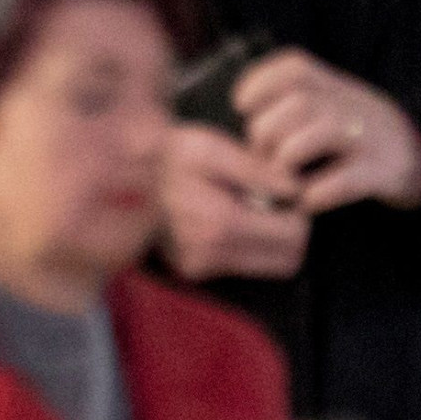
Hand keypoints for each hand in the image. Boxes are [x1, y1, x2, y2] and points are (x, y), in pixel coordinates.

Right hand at [161, 123, 310, 281]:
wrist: (120, 180)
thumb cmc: (169, 156)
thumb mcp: (210, 148)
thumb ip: (256, 169)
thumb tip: (296, 190)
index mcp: (220, 223)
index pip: (294, 235)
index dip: (300, 212)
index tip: (288, 192)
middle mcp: (211, 255)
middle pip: (288, 259)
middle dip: (292, 231)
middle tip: (277, 202)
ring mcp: (200, 267)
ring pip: (269, 267)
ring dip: (274, 241)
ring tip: (256, 209)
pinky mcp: (194, 271)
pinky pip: (243, 266)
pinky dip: (251, 246)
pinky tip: (236, 218)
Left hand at [236, 49, 420, 211]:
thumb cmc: (361, 137)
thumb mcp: (334, 106)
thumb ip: (293, 106)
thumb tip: (238, 126)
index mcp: (337, 85)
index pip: (293, 67)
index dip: (259, 84)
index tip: (242, 106)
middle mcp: (355, 105)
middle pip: (298, 104)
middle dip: (267, 134)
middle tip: (263, 158)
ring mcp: (371, 137)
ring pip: (318, 133)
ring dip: (287, 161)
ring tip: (281, 180)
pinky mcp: (384, 172)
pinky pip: (342, 181)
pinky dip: (316, 194)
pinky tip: (307, 202)